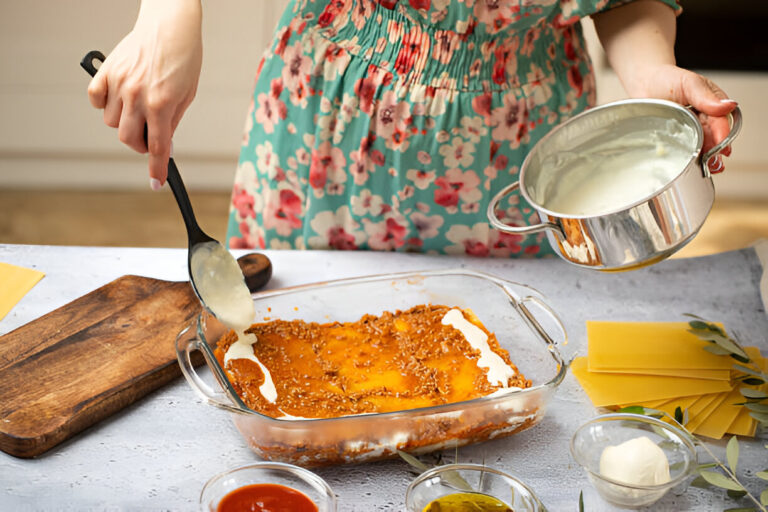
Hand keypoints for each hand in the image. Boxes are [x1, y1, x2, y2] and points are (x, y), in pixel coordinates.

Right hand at [87, 0, 202, 187]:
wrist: (170, 26)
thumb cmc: (184, 59)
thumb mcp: (187, 95)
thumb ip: (172, 122)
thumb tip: (163, 145)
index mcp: (162, 103)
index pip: (157, 146)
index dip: (156, 168)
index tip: (156, 183)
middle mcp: (138, 95)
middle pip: (128, 138)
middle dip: (139, 144)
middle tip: (148, 136)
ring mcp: (119, 83)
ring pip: (111, 121)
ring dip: (124, 123)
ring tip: (138, 108)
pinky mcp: (106, 71)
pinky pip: (96, 100)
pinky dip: (104, 105)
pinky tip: (118, 98)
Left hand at [592, 1, 736, 171]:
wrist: (645, 84)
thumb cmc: (667, 80)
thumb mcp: (688, 84)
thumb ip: (705, 96)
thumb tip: (728, 105)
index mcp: (713, 105)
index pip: (721, 121)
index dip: (721, 135)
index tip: (721, 147)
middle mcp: (705, 119)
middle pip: (714, 138)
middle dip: (716, 151)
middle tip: (714, 162)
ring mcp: (692, 130)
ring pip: (702, 146)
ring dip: (706, 158)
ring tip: (708, 167)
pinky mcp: (679, 139)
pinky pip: (686, 150)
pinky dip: (690, 159)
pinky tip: (694, 167)